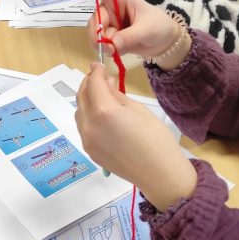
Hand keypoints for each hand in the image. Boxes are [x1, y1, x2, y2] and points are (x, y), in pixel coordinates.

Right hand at [54, 0, 191, 66]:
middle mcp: (111, 8)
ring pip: (95, 32)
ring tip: (118, 49)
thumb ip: (129, 37)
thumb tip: (110, 45)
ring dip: (103, 43)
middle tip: (109, 45)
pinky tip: (119, 51)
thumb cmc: (160, 26)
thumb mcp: (147, 30)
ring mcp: (110, 23)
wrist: (167, 43)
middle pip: (93, 18)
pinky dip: (107, 50)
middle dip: (98, 32)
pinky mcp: (111, 37)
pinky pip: (100, 43)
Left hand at [76, 63, 196, 210]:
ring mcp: (87, 140)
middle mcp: (89, 125)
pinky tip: (102, 116)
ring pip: (79, 112)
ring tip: (101, 96)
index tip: (99, 65)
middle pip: (81, 96)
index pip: (93, 83)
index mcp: (104, 111)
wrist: (159, 174)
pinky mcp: (89, 151)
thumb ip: (117, 95)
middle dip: (88, 83)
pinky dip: (88, 116)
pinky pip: (83, 127)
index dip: (96, 71)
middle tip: (99, 77)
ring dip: (86, 100)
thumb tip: (105, 84)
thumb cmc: (156, 139)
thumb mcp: (138, 110)